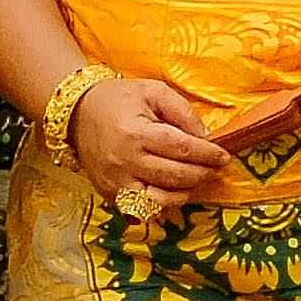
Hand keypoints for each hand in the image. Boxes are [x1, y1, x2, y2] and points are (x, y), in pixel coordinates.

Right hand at [67, 75, 230, 205]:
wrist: (77, 114)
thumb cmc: (118, 99)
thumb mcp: (153, 91)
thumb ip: (182, 111)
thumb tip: (206, 137)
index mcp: (135, 133)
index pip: (181, 148)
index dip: (207, 154)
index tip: (223, 155)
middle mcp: (124, 161)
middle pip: (175, 176)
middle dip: (202, 173)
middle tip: (216, 168)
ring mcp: (115, 182)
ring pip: (160, 200)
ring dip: (186, 193)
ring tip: (197, 180)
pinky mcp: (109, 195)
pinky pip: (142, 209)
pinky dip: (162, 204)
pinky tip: (174, 191)